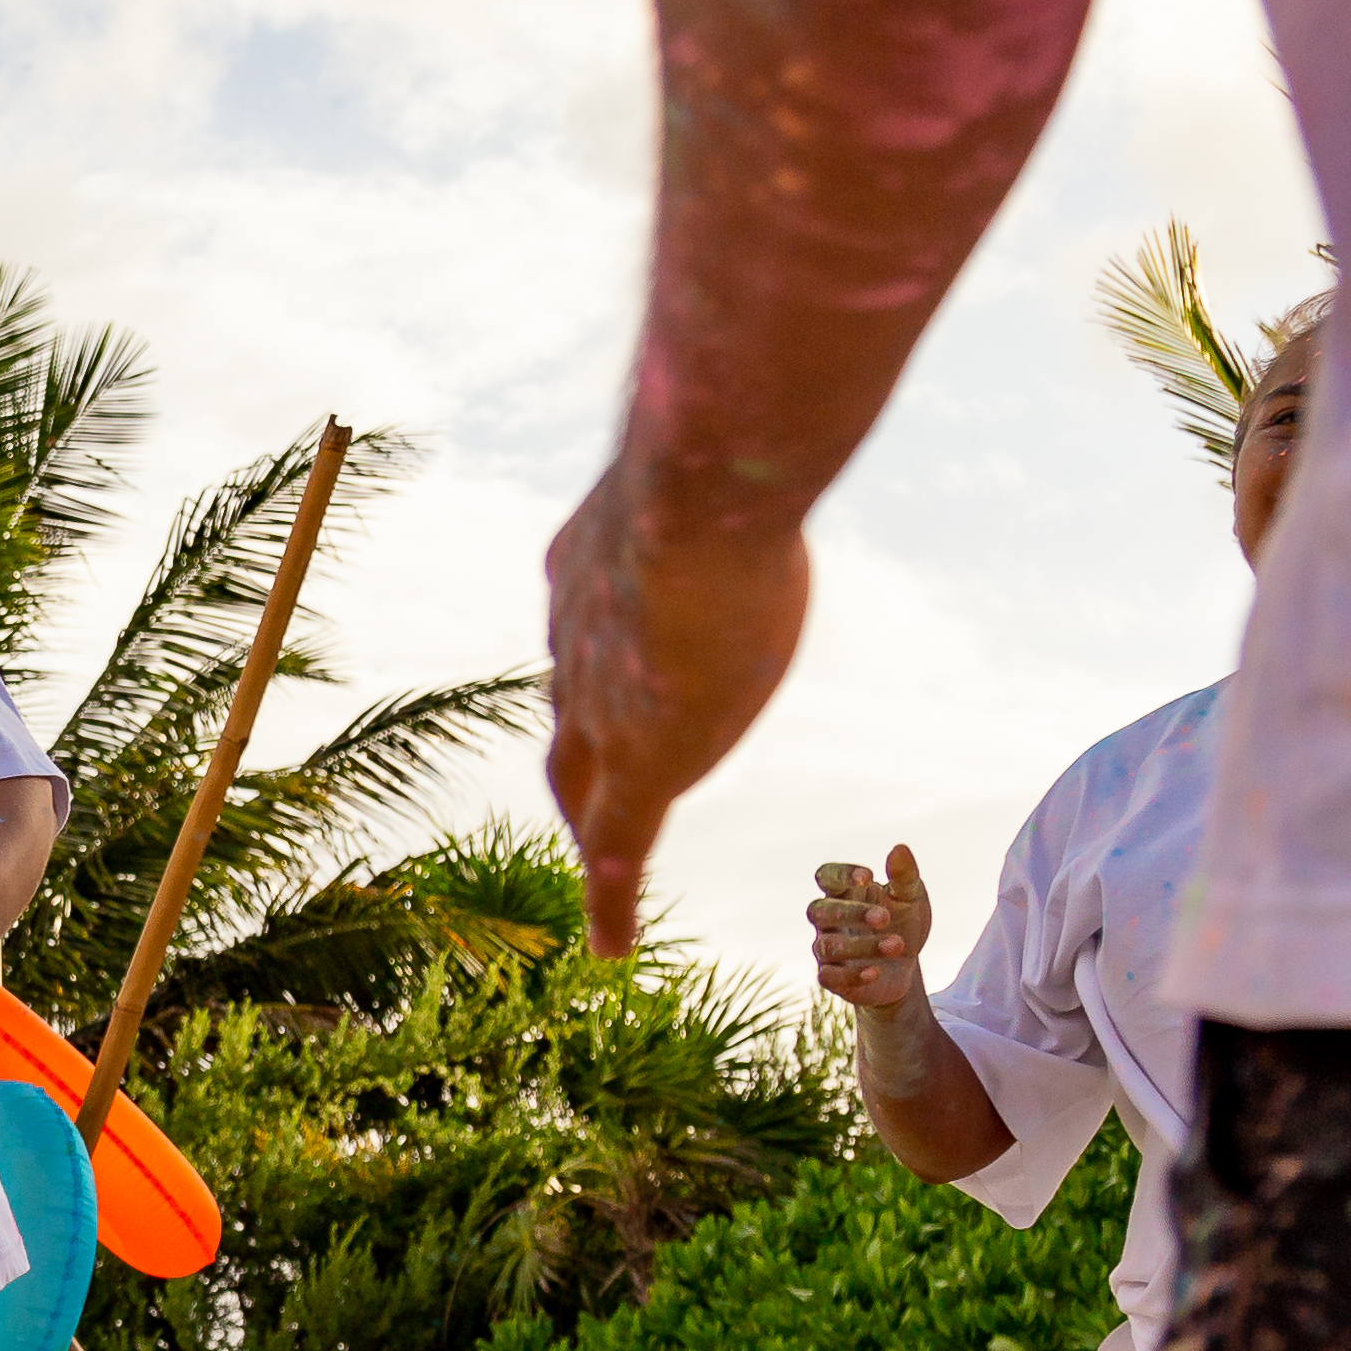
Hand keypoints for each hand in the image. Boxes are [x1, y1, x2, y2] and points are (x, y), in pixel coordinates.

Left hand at [544, 457, 808, 956]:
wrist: (700, 493)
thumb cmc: (727, 450)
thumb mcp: (721, 450)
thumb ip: (739, 451)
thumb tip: (782, 401)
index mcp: (586, 572)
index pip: (587, 632)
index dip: (598, 660)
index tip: (610, 668)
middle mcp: (574, 643)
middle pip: (568, 716)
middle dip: (579, 758)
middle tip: (589, 798)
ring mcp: (599, 705)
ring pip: (584, 780)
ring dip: (594, 821)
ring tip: (603, 874)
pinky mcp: (640, 761)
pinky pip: (616, 847)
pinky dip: (611, 898)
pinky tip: (612, 950)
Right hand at [807, 846, 935, 1014]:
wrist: (907, 967)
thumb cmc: (903, 923)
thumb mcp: (911, 898)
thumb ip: (904, 875)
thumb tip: (899, 848)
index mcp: (844, 894)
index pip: (826, 876)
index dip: (841, 874)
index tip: (868, 877)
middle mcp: (829, 921)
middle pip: (819, 911)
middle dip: (850, 913)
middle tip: (884, 917)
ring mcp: (827, 950)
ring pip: (828, 946)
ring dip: (863, 945)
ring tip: (898, 945)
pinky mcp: (832, 978)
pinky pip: (828, 977)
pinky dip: (851, 975)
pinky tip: (875, 971)